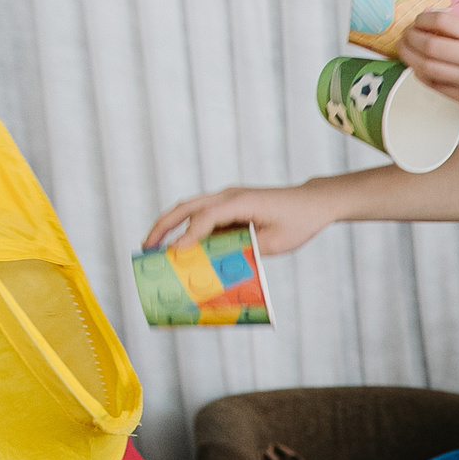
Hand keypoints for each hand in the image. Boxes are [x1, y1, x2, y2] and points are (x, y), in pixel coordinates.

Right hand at [144, 183, 336, 252]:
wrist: (312, 202)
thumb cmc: (299, 221)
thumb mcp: (276, 243)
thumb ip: (247, 250)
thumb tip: (220, 262)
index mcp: (240, 201)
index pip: (206, 217)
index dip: (189, 236)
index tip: (173, 253)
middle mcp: (228, 196)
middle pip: (186, 207)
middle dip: (163, 226)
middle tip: (146, 247)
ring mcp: (227, 199)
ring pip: (190, 209)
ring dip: (170, 226)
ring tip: (154, 247)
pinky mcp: (230, 206)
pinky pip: (203, 216)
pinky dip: (188, 229)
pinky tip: (181, 248)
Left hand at [397, 11, 458, 126]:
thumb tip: (432, 28)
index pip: (442, 20)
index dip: (421, 19)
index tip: (416, 22)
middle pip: (428, 45)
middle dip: (409, 39)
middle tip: (404, 38)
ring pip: (427, 67)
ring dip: (410, 59)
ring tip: (406, 53)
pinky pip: (436, 86)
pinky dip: (422, 76)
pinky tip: (420, 71)